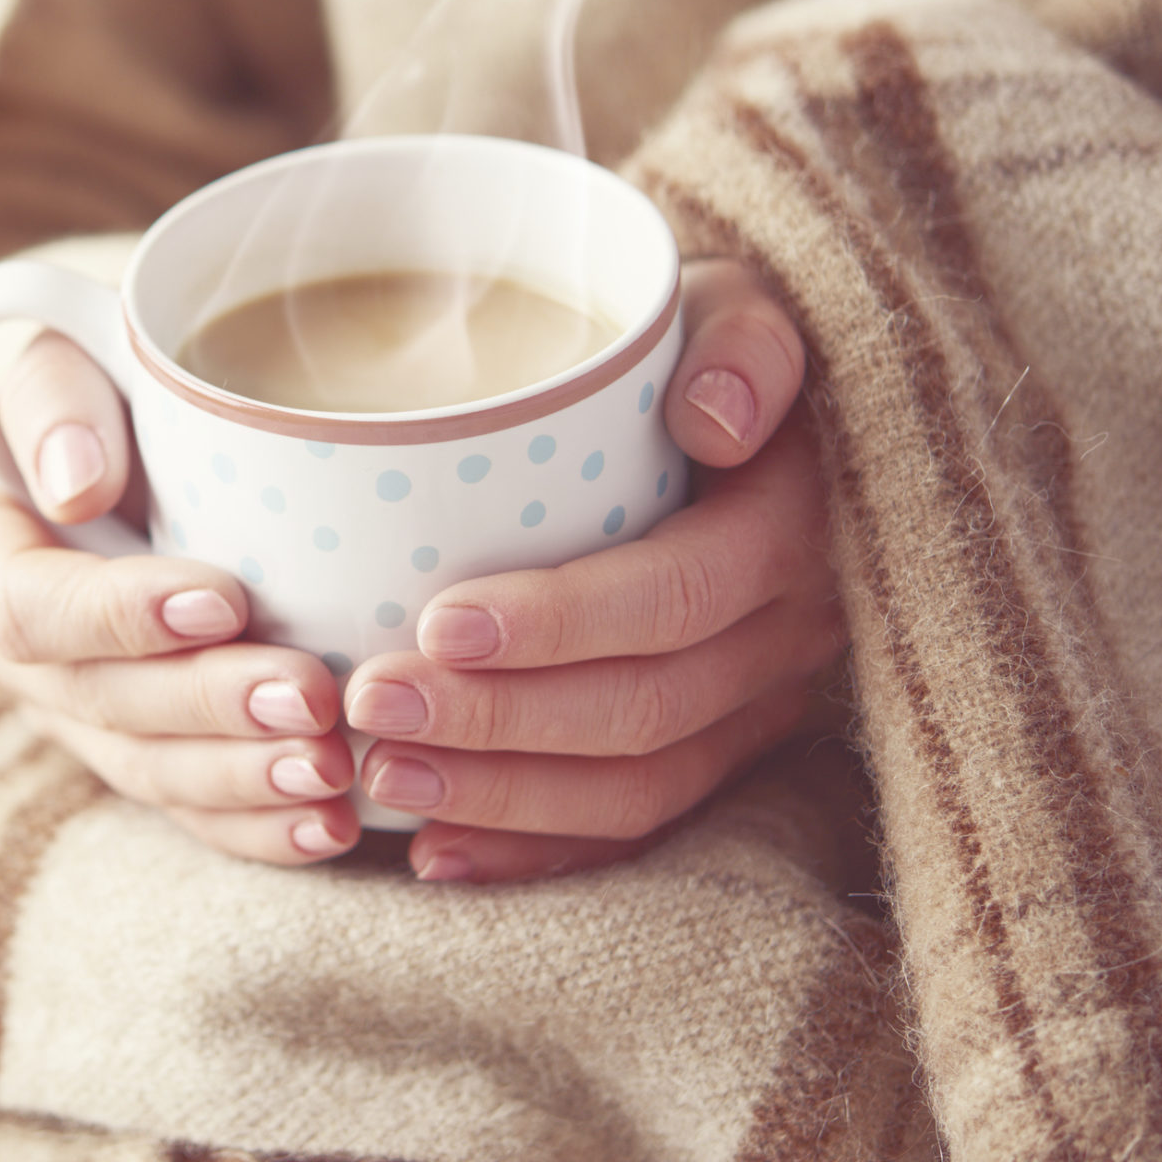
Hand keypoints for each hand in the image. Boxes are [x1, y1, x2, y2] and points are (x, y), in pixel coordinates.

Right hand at [0, 329, 359, 865]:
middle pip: (94, 701)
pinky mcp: (128, 743)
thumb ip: (47, 389)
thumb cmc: (92, 361)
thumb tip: (76, 488)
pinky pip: (183, 804)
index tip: (225, 597)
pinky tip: (330, 828)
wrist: (118, 414)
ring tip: (333, 773)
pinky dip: (256, 824)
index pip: (23, 606)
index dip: (117, 617)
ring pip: (143, 768)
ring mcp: (60, 706)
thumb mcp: (50, 337)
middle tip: (312, 701)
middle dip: (206, 709)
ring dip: (240, 780)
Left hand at [342, 259, 838, 882]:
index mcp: (791, 527)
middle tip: (370, 707)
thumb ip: (737, 339)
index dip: (561, 622)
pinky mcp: (719, 753)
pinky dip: (532, 854)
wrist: (747, 407)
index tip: (438, 621)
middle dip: (499, 723)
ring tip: (379, 777)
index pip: (677, 597)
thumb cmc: (698, 344)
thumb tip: (714, 417)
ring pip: (637, 788)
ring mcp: (758, 708)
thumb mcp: (729, 303)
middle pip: (645, 710)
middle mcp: (788, 634)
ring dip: (502, 798)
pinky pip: (633, 831)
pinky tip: (433, 858)